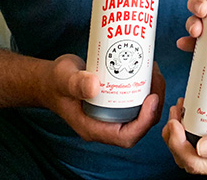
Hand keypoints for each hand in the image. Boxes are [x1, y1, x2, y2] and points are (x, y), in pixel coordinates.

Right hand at [41, 54, 164, 147]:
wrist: (50, 79)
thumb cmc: (55, 82)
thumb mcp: (64, 79)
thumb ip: (76, 84)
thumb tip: (95, 85)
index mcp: (94, 128)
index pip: (127, 136)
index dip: (145, 121)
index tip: (152, 97)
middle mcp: (105, 124)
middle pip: (140, 125)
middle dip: (154, 104)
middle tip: (156, 77)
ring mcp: (111, 114)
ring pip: (141, 112)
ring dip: (153, 93)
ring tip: (154, 70)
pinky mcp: (115, 102)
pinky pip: (136, 100)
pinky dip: (146, 87)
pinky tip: (147, 69)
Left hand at [163, 96, 206, 179]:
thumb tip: (201, 148)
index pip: (193, 163)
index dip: (178, 144)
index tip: (176, 123)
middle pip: (187, 157)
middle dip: (174, 136)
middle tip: (175, 113)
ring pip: (190, 146)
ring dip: (180, 129)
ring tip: (181, 109)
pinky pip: (199, 135)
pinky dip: (191, 123)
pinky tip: (191, 109)